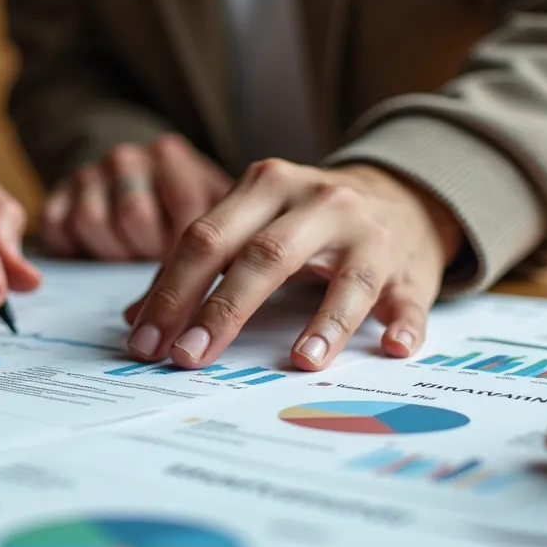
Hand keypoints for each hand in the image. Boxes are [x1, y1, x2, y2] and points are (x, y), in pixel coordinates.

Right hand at [41, 134, 232, 260]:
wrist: (124, 177)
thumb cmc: (178, 207)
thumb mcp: (208, 210)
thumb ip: (220, 241)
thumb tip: (220, 301)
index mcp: (172, 156)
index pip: (183, 203)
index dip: (190, 250)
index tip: (197, 275)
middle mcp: (127, 156)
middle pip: (134, 216)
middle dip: (147, 250)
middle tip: (155, 259)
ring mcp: (88, 172)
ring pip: (93, 222)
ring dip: (114, 251)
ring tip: (130, 253)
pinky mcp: (57, 192)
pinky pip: (58, 228)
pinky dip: (76, 249)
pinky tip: (97, 250)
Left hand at [122, 160, 463, 369]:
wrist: (398, 195)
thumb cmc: (304, 221)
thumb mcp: (250, 224)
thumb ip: (198, 265)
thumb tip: (137, 319)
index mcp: (265, 185)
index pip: (206, 238)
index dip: (171, 292)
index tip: (146, 341)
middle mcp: (317, 201)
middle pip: (262, 256)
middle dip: (221, 310)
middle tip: (188, 357)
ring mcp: (367, 233)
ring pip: (343, 277)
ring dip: (324, 322)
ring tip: (300, 361)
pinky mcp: (408, 267)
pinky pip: (406, 297)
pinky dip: (402, 322)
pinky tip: (392, 347)